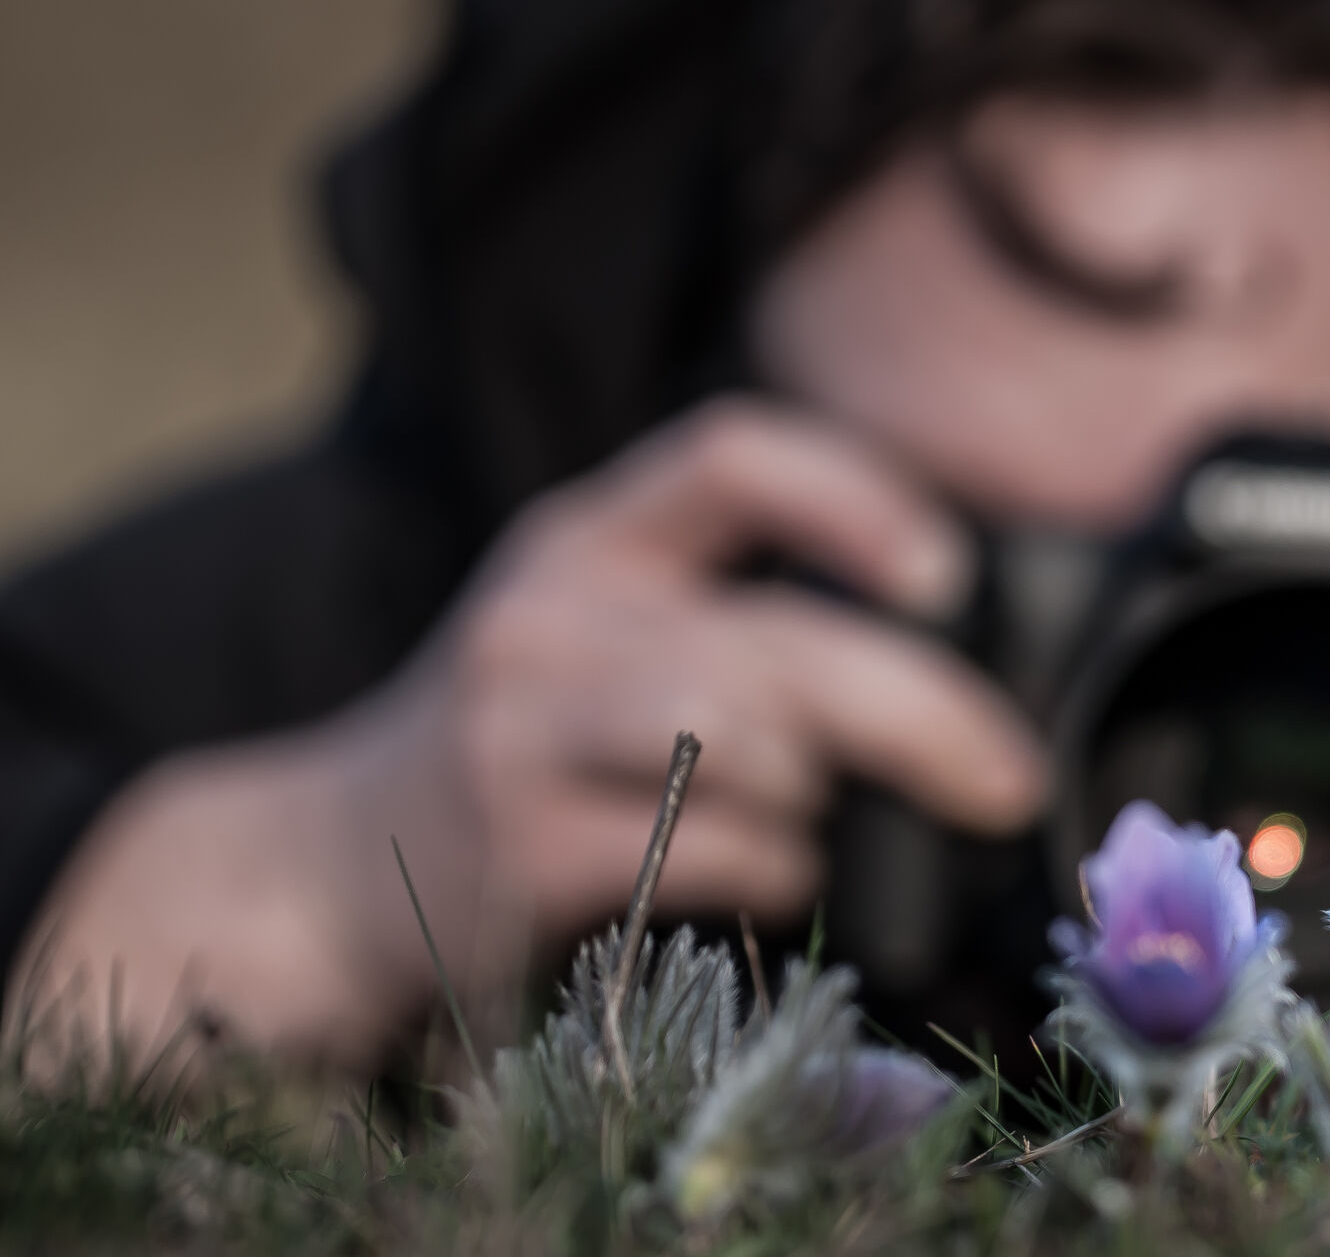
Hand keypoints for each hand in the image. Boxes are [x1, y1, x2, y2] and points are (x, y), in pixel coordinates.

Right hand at [10, 398, 1048, 1071]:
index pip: (730, 454)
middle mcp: (549, 609)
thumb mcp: (591, 637)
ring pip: (742, 731)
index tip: (943, 577)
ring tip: (807, 813)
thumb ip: (727, 626)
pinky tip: (766, 875)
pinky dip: (773, 867)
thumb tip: (934, 689)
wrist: (321, 867)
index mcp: (585, 538)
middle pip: (779, 635)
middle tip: (1009, 780)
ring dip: (816, 788)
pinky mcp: (516, 845)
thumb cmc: (512, 750)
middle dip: (925, 712)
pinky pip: (706, 846)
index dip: (854, 496)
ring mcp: (521, 725)